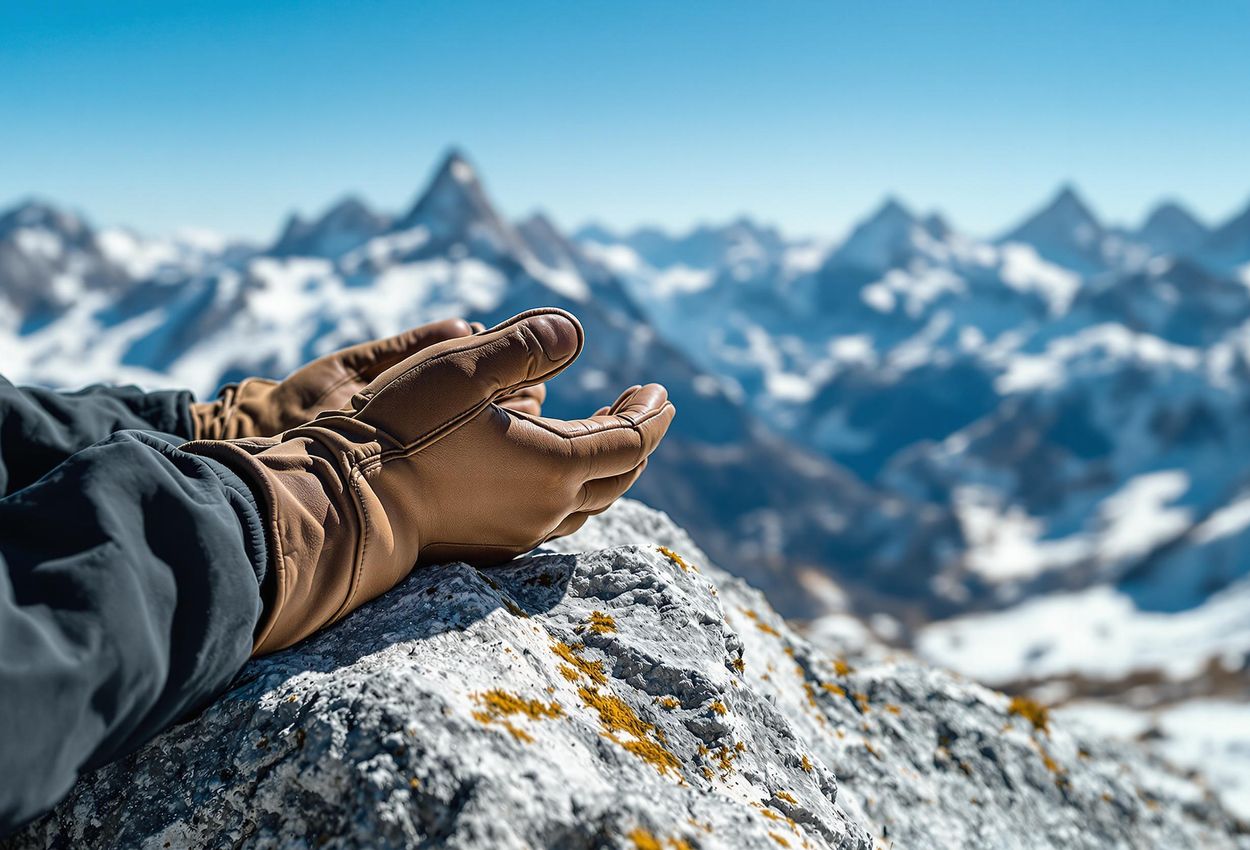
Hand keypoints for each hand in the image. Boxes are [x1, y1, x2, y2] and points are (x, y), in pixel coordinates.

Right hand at [185, 308, 674, 652]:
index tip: (660, 390)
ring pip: (589, 502)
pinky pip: (556, 519)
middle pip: (619, 476)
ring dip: (608, 467)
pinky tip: (555, 473)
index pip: (631, 442)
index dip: (652, 414)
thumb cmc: (403, 431)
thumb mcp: (462, 367)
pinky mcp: (494, 544)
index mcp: (554, 465)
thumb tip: (577, 334)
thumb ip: (525, 346)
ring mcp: (521, 531)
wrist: (347, 506)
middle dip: (638, 438)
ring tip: (607, 436)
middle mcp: (548, 506)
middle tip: (643, 407)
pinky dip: (574, 489)